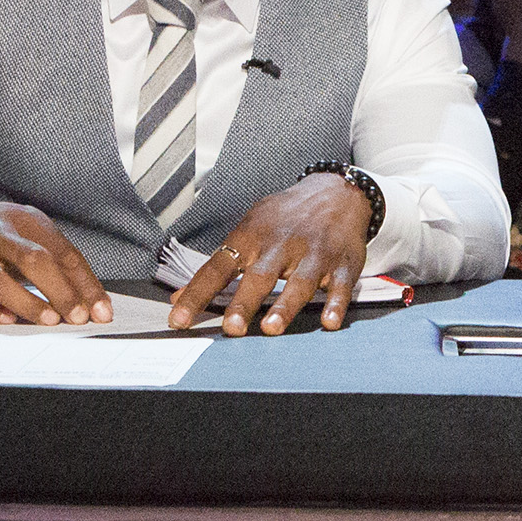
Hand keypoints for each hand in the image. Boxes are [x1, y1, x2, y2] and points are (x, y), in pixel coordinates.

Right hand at [0, 197, 110, 325]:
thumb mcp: (25, 230)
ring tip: (48, 320)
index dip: (84, 283)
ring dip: (26, 302)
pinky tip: (5, 320)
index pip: (61, 251)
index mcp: (21, 220)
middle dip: (59, 290)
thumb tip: (88, 298)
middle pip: (32, 259)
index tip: (100, 310)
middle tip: (77, 316)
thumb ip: (55, 259)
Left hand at [169, 171, 373, 334]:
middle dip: (244, 302)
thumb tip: (179, 297)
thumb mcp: (249, 230)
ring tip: (271, 328)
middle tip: (231, 328)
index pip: (218, 268)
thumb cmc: (285, 217)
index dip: (197, 294)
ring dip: (285, 305)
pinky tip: (329, 321)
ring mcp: (314, 253)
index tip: (179, 319)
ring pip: (300, 281)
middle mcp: (282, 244)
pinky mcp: (343, 263)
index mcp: (252, 236)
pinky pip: (340, 285)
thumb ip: (218, 265)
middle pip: (260, 275)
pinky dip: (335, 304)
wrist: (336, 192)